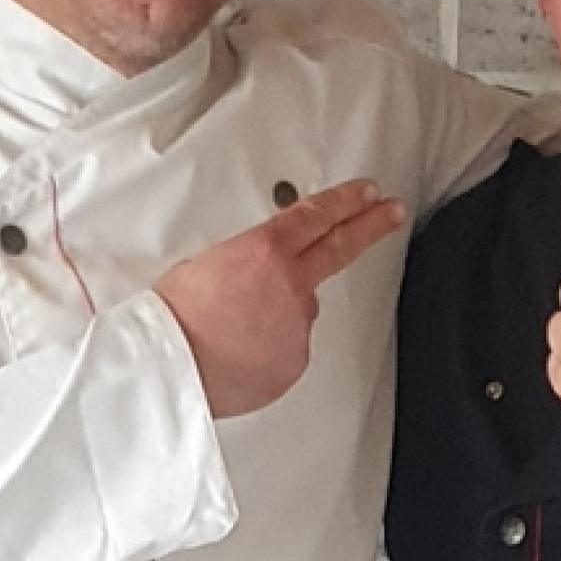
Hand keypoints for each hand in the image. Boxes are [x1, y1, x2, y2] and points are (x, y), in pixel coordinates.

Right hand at [154, 180, 406, 418]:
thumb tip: (252, 275)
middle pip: (340, 247)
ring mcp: (297, 325)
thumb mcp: (203, 264)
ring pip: (300, 311)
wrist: (168, 367)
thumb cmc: (172, 317)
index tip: (369, 193)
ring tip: (232, 327)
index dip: (347, 201)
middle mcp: (291, 285)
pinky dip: (269, 349)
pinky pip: (287, 349)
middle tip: (392, 212)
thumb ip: (246, 262)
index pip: (317, 215)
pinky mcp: (294, 361)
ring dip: (278, 314)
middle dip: (371, 226)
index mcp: (265, 250)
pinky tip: (237, 352)